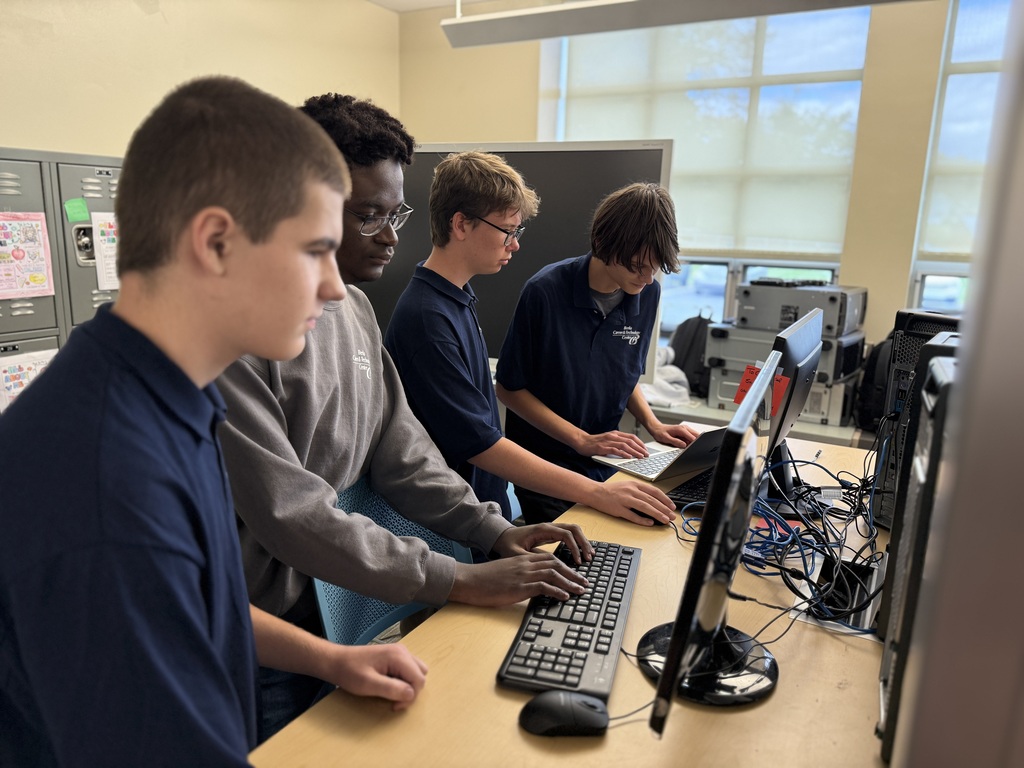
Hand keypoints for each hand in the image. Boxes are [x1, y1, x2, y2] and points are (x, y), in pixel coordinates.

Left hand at [324, 644, 427, 710]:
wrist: (336, 661)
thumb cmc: (350, 672)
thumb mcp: (369, 684)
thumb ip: (391, 689)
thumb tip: (411, 694)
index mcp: (398, 656)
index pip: (419, 679)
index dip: (410, 696)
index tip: (393, 705)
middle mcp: (402, 651)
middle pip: (420, 674)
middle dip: (411, 690)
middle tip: (393, 700)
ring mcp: (399, 652)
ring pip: (416, 672)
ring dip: (408, 685)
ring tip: (391, 692)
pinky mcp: (394, 656)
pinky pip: (408, 670)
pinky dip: (403, 680)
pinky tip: (388, 685)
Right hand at [448, 551, 589, 606]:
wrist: (469, 580)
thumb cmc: (484, 579)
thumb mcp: (505, 573)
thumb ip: (519, 574)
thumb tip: (531, 584)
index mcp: (522, 559)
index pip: (549, 558)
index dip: (565, 566)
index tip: (574, 574)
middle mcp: (525, 564)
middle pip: (556, 564)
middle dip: (573, 574)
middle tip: (584, 583)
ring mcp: (523, 574)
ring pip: (553, 574)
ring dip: (570, 583)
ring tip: (580, 590)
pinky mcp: (519, 586)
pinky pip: (543, 586)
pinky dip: (557, 591)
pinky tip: (565, 597)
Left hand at [491, 522, 592, 563]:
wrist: (501, 537)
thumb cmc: (508, 545)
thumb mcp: (516, 554)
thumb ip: (532, 560)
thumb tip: (548, 568)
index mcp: (542, 529)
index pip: (566, 534)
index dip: (574, 547)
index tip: (578, 561)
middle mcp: (549, 527)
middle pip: (574, 529)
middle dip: (583, 542)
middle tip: (589, 557)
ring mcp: (551, 529)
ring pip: (573, 530)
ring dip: (582, 541)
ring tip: (589, 555)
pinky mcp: (551, 534)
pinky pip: (568, 535)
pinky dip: (577, 542)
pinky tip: (581, 553)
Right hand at [574, 429, 648, 458]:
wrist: (581, 441)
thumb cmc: (594, 443)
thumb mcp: (608, 440)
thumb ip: (617, 443)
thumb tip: (629, 450)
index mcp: (615, 434)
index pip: (631, 437)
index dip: (640, 443)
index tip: (646, 449)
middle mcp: (613, 436)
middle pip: (630, 441)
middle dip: (640, 448)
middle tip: (646, 455)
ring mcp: (608, 441)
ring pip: (625, 445)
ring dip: (634, 451)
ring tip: (640, 457)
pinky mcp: (603, 447)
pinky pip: (615, 450)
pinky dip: (623, 453)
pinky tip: (629, 457)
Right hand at [587, 480, 676, 525]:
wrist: (595, 492)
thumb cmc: (612, 490)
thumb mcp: (627, 486)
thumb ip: (640, 492)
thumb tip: (654, 501)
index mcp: (634, 484)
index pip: (654, 491)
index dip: (665, 499)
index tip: (672, 506)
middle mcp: (631, 491)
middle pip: (651, 500)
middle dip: (664, 509)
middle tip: (672, 516)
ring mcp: (624, 500)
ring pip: (645, 507)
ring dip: (657, 514)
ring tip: (665, 520)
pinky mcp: (618, 509)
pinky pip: (632, 515)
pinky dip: (642, 520)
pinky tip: (650, 523)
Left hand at [647, 422, 700, 448]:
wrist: (657, 428)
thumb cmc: (660, 433)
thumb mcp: (666, 438)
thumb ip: (675, 442)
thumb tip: (684, 445)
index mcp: (682, 429)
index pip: (693, 437)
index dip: (695, 444)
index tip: (695, 449)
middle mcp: (685, 428)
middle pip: (697, 436)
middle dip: (696, 443)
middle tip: (691, 448)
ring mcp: (685, 430)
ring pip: (694, 437)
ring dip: (692, 442)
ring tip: (684, 445)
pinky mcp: (684, 432)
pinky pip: (690, 438)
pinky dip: (689, 442)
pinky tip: (683, 444)